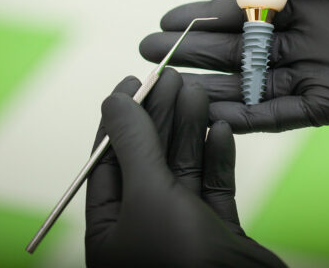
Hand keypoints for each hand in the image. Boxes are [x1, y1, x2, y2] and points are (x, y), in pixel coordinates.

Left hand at [85, 70, 284, 266]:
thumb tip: (113, 101)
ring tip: (197, 93)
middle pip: (149, 159)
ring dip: (190, 130)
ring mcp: (184, 229)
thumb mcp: (149, 197)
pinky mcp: (219, 232)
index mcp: (111, 229)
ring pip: (184, 168)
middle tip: (172, 78)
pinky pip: (214, 187)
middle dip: (160, 117)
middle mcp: (144, 227)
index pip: (108, 161)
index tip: (133, 81)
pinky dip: (217, 158)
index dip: (120, 119)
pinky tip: (220, 130)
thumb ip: (135, 146)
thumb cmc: (181, 260)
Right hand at [139, 0, 328, 132]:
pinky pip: (279, 114)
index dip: (206, 14)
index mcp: (306, 5)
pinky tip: (212, 117)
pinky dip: (246, 117)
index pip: (244, 11)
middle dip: (194, 51)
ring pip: (250, 84)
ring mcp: (312, 75)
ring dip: (209, 86)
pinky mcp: (327, 105)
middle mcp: (302, 41)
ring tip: (168, 87)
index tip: (170, 17)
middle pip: (237, 49)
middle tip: (150, 51)